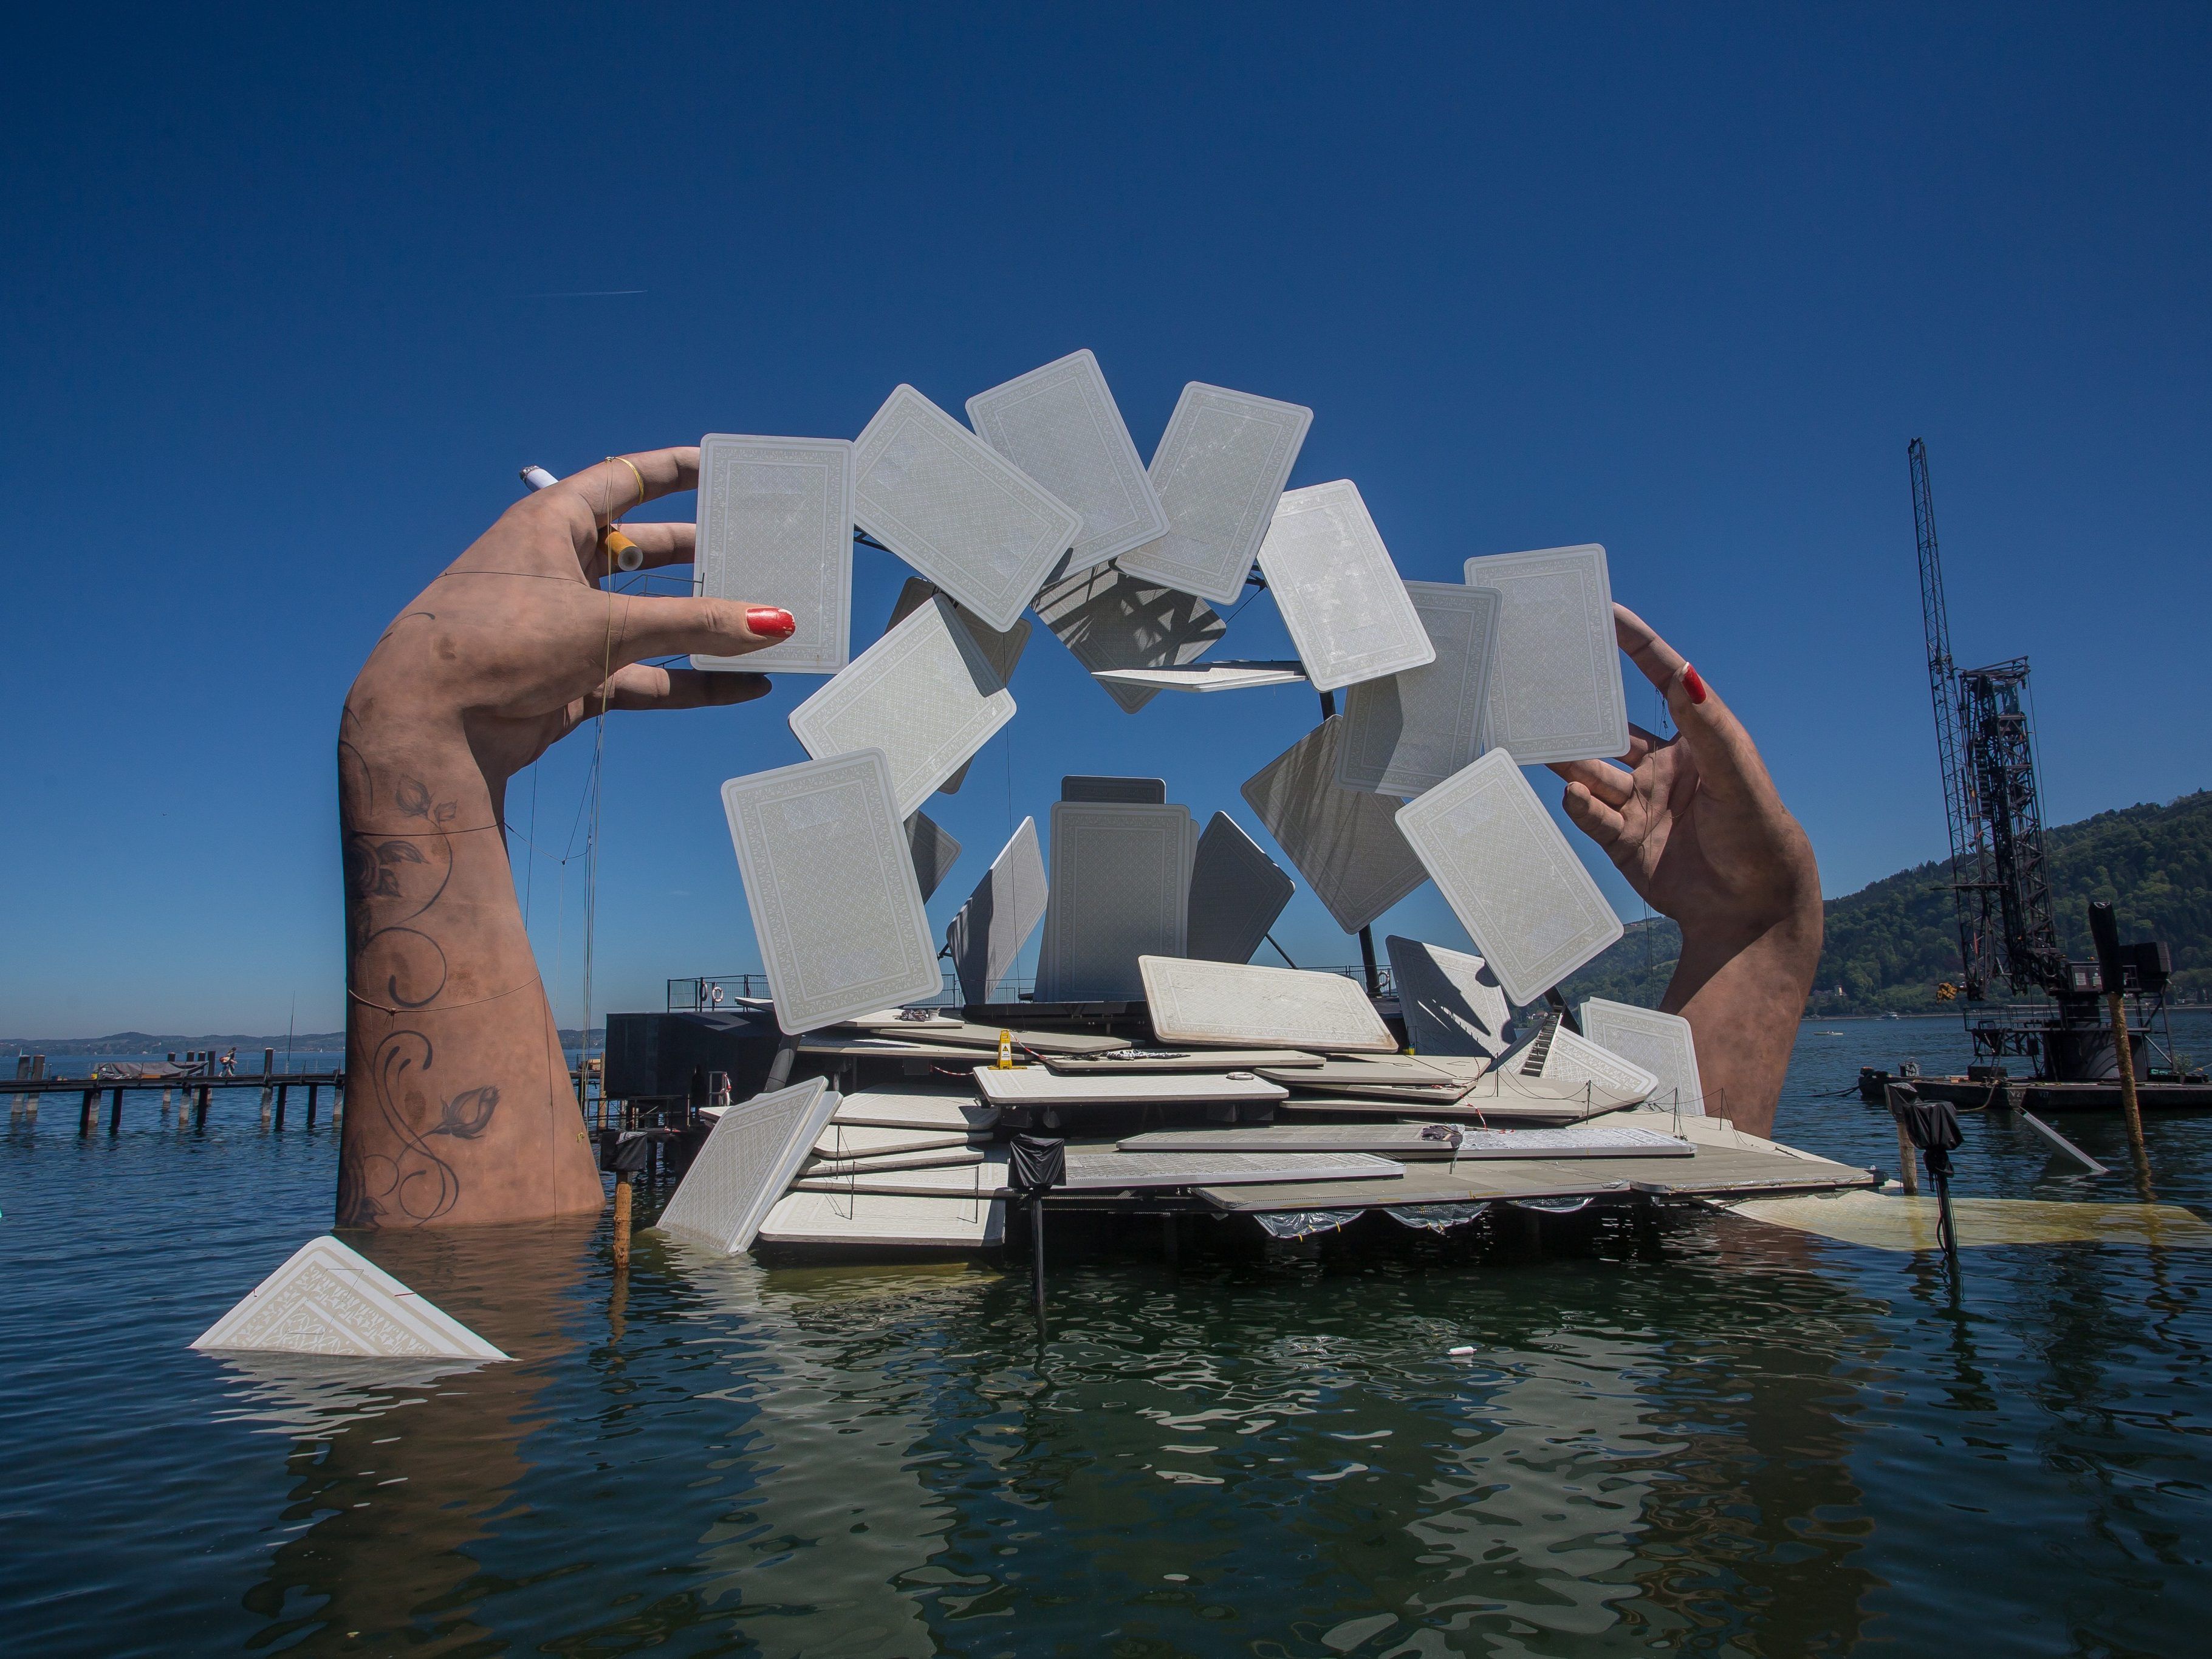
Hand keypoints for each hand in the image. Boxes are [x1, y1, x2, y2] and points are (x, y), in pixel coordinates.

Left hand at [359, 448, 781, 792]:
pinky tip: (742, 686)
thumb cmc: (500, 643)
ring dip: (700, 624)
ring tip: (759, 621)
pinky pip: (646, 675)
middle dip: (697, 553)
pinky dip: (691, 680)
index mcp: (551, 525)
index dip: (671, 470)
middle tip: (751, 547)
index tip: (720, 466)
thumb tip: (774, 621)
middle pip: (641, 550)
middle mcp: (557, 569)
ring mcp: (564, 626)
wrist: (431, 725)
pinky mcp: (572, 679)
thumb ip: (694, 624)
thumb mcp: (606, 625)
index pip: (622, 480)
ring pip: (648, 618)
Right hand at [1549, 605, 1821, 1132]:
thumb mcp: (1737, 774)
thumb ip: (1707, 725)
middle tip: (1547, 681)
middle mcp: (1667, 769)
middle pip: (1612, 727)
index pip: (1662, 681)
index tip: (1606, 614)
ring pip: (1591, 770)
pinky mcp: (1624, 842)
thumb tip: (1685, 673)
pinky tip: (1574, 796)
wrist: (1753, 914)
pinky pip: (1592, 817)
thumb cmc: (1761, 837)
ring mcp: (1642, 806)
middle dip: (1582, 706)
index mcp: (1698, 743)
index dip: (1636, 646)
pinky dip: (1579, 806)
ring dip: (1566, 755)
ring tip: (1536, 738)